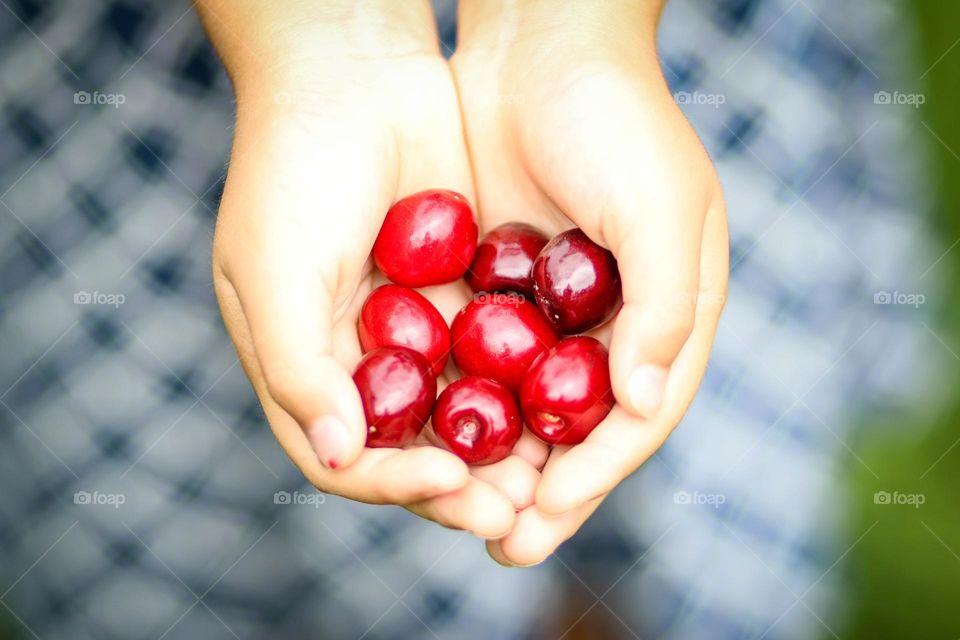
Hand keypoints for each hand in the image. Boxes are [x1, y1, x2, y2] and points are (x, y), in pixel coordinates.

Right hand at [199, 0, 541, 537]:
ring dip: (503, 449)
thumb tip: (340, 455)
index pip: (347, 457)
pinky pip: (497, 355)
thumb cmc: (294, 170)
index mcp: (304, 367)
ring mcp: (415, 329)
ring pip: (464, 412)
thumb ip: (296, 366)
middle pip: (413, 449)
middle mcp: (361, 361)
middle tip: (518, 510)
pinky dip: (525, 387)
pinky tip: (566, 403)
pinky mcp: (464, 294)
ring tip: (550, 477)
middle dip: (463, 485)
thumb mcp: (274, 268)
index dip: (396, 483)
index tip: (452, 483)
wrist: (354, 75)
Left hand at [452, 0, 728, 563]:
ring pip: (529, 405)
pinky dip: (465, 402)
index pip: (640, 414)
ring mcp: (557, 306)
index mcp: (672, 310)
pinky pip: (485, 359)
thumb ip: (664, 306)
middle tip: (503, 544)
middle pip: (581, 426)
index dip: (598, 470)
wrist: (541, 45)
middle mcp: (616, 320)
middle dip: (545, 488)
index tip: (548, 512)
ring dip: (501, 460)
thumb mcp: (660, 206)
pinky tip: (433, 437)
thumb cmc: (616, 117)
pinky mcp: (503, 286)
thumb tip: (644, 402)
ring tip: (465, 511)